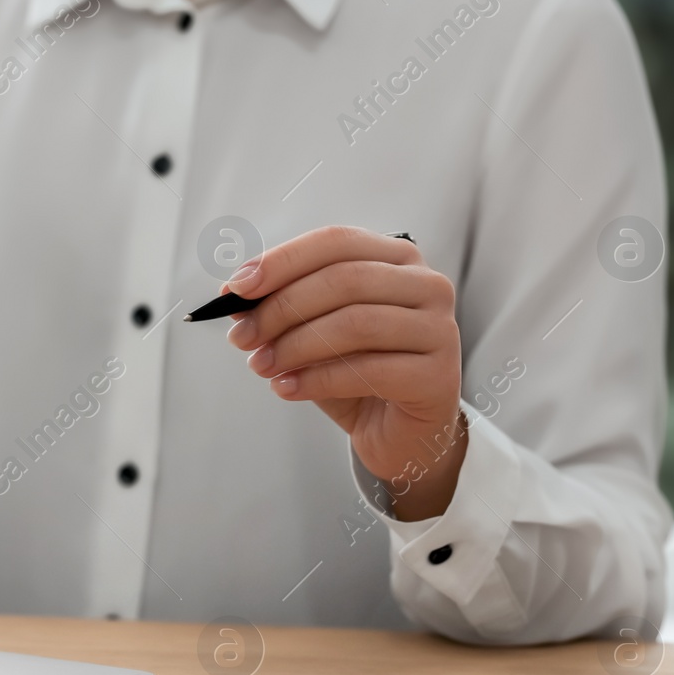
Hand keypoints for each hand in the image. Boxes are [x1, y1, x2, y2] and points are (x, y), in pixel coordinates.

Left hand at [223, 226, 466, 520]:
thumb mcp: (314, 334)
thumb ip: (283, 308)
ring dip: (295, 345)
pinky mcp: (437, 376)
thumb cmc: (358, 375)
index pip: (336, 241)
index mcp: (397, 259)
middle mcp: (426, 285)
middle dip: (282, 308)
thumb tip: (234, 294)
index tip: (237, 288)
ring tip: (261, 365)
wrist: (401, 433)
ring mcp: (439, 329)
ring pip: (355, 323)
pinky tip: (286, 388)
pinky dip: (317, 379)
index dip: (283, 261)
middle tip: (243, 336)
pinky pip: (369, 370)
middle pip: (344, 280)